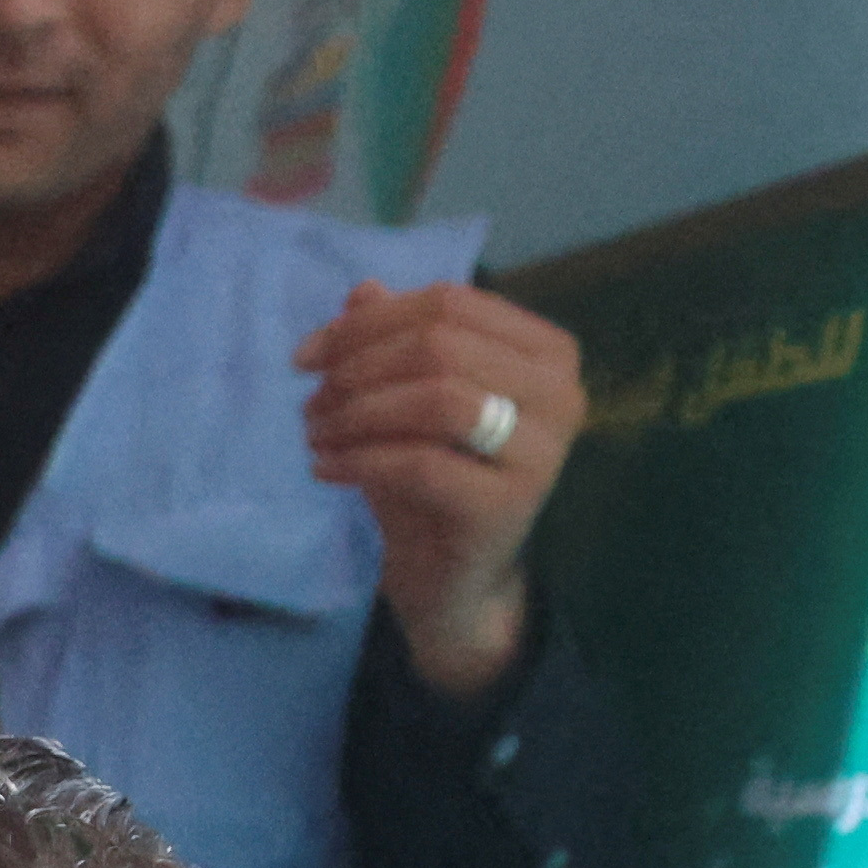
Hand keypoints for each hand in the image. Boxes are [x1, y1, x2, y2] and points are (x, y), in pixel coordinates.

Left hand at [296, 279, 583, 699]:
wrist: (452, 577)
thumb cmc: (431, 478)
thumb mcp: (403, 401)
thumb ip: (391, 342)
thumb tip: (361, 289)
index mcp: (546, 351)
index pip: (449, 303)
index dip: (366, 322)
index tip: (305, 357)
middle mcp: (561, 392)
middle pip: (440, 344)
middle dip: (357, 368)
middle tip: (311, 405)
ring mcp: (543, 449)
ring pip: (435, 397)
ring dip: (356, 412)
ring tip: (314, 436)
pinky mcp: (510, 503)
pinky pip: (420, 462)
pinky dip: (359, 460)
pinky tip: (325, 469)